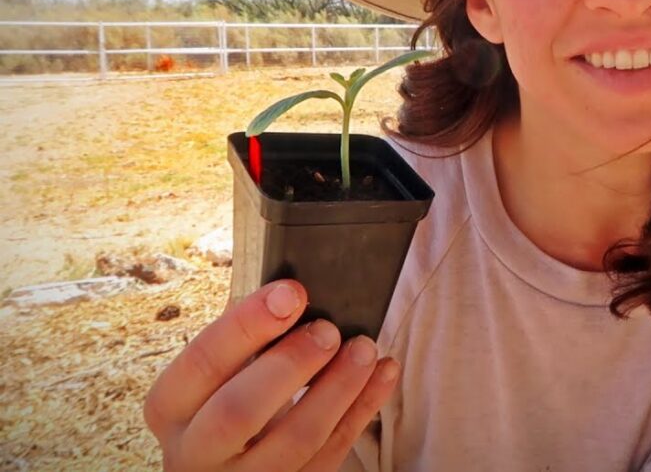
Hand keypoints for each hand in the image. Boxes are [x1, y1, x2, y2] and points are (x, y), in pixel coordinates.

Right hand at [143, 280, 400, 470]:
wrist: (225, 470)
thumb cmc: (223, 405)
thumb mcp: (214, 378)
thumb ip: (242, 341)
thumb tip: (291, 292)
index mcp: (172, 409)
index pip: (201, 364)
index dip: (246, 325)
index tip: (292, 292)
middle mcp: (197, 452)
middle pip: (239, 411)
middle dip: (290, 364)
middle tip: (328, 330)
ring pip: (296, 439)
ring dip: (338, 388)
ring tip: (364, 349)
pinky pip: (332, 454)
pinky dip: (363, 410)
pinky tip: (383, 372)